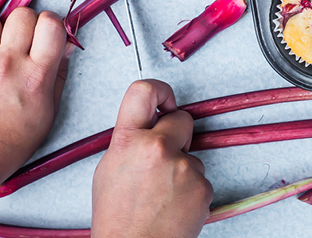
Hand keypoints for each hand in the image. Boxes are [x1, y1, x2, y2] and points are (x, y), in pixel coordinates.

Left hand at [0, 8, 70, 233]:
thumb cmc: (14, 138)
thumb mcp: (49, 109)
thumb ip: (59, 73)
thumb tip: (65, 42)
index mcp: (37, 75)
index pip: (51, 24)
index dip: (49, 24)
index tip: (45, 34)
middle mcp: (7, 64)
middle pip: (22, 14)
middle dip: (23, 25)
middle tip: (18, 43)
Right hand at [92, 80, 212, 237]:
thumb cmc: (118, 219)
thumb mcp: (108, 170)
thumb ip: (130, 141)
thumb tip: (149, 126)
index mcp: (128, 141)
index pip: (143, 91)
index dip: (159, 91)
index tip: (165, 100)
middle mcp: (157, 149)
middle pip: (182, 119)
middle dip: (177, 133)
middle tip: (163, 157)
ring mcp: (183, 167)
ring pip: (191, 154)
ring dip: (182, 168)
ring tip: (162, 194)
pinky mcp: (202, 186)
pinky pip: (200, 177)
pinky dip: (191, 189)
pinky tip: (173, 205)